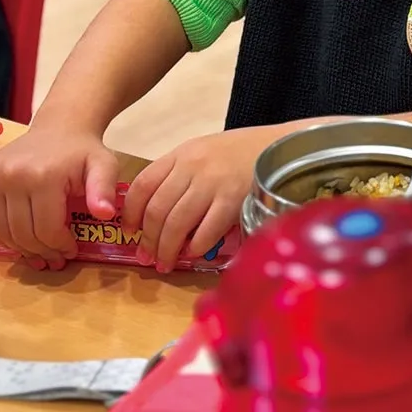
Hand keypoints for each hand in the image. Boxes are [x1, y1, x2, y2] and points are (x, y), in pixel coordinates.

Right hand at [0, 127, 118, 270]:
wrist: (60, 127)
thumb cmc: (83, 151)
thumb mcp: (104, 166)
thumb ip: (104, 189)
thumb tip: (106, 214)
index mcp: (43, 175)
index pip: (46, 228)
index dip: (59, 246)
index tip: (71, 252)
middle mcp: (12, 175)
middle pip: (23, 233)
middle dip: (41, 251)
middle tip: (55, 258)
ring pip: (3, 231)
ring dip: (21, 248)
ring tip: (40, 252)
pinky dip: (5, 236)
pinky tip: (23, 239)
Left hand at [121, 129, 267, 272]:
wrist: (282, 147)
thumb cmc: (242, 152)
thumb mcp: (205, 152)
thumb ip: (180, 175)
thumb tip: (155, 215)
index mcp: (183, 153)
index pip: (143, 184)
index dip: (131, 213)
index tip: (130, 232)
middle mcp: (194, 166)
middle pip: (157, 210)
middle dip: (149, 240)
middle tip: (148, 258)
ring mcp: (213, 183)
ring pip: (176, 224)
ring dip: (167, 250)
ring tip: (166, 263)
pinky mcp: (233, 200)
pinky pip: (205, 232)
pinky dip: (196, 248)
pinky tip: (196, 253)